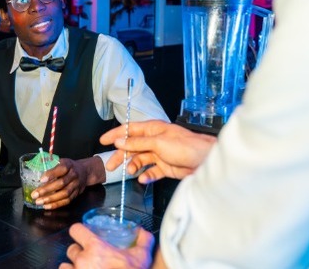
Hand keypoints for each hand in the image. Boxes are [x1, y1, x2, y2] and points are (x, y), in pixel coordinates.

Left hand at [32, 157, 103, 209]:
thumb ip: (49, 163)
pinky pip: (67, 201)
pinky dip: (57, 204)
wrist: (84, 172)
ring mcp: (76, 185)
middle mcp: (73, 175)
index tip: (41, 179)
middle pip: (61, 183)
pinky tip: (47, 206)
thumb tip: (35, 164)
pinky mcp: (76, 194)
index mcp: (68, 164)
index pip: (61, 169)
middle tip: (35, 194)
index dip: (51, 174)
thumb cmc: (67, 166)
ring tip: (39, 202)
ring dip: (51, 199)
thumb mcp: (60, 161)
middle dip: (47, 190)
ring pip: (64, 194)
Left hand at [60, 222, 153, 268]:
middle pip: (71, 249)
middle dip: (78, 252)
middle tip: (88, 257)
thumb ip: (143, 240)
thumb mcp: (142, 256)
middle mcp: (82, 260)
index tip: (83, 234)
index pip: (76, 230)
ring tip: (82, 268)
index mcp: (95, 247)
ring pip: (65, 266)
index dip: (79, 231)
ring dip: (72, 267)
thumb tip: (142, 231)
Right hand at [100, 120, 215, 182]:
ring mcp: (160, 154)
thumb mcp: (158, 142)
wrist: (205, 161)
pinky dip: (146, 175)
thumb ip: (138, 143)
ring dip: (133, 166)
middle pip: (132, 147)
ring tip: (130, 172)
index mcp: (153, 129)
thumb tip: (119, 141)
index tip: (103, 141)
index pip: (129, 130)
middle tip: (110, 166)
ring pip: (140, 160)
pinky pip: (151, 172)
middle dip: (120, 156)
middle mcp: (154, 141)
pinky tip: (143, 178)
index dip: (115, 135)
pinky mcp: (165, 167)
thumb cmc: (186, 146)